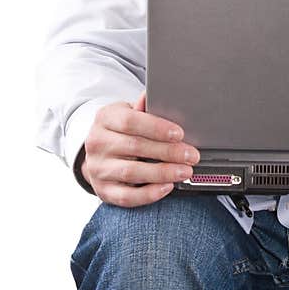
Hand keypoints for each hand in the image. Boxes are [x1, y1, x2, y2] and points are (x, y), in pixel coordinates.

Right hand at [80, 91, 200, 207]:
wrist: (99, 152)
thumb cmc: (121, 130)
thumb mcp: (128, 112)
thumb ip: (144, 107)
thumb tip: (160, 93)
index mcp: (105, 118)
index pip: (130, 121)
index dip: (156, 127)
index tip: (179, 133)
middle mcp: (97, 143)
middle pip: (135, 147)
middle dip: (168, 152)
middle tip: (191, 155)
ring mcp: (98, 168)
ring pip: (132, 172)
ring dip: (163, 173)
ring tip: (185, 171)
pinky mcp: (103, 190)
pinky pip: (127, 196)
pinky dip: (149, 194)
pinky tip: (167, 187)